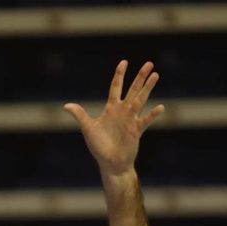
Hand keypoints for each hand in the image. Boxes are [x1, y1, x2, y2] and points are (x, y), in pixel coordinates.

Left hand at [63, 60, 165, 179]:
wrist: (111, 163)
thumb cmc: (99, 147)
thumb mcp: (88, 129)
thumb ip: (80, 115)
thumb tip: (66, 106)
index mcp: (111, 108)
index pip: (116, 87)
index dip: (120, 75)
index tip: (124, 62)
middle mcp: (123, 111)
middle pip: (132, 89)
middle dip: (140, 77)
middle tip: (149, 63)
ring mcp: (131, 120)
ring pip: (141, 100)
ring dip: (147, 88)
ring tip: (156, 75)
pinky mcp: (136, 130)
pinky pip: (145, 120)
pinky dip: (152, 114)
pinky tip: (160, 107)